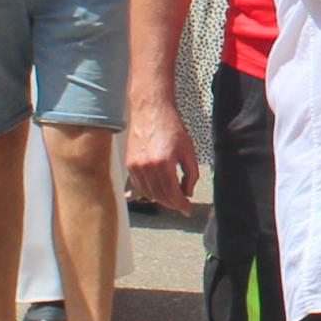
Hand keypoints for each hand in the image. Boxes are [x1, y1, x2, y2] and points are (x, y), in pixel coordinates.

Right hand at [126, 91, 198, 208]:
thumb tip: (188, 192)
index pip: (173, 194)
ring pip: (149, 193)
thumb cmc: (171, 127)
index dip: (182, 205)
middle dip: (173, 203)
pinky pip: (139, 186)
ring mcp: (135, 167)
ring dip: (161, 199)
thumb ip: (191, 174)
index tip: (188, 209)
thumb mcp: (189, 151)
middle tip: (182, 203)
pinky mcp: (129, 164)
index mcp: (163, 164)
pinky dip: (149, 192)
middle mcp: (147, 168)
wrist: (151, 110)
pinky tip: (158, 190)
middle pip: (160, 196)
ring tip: (172, 197)